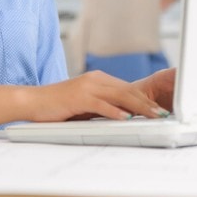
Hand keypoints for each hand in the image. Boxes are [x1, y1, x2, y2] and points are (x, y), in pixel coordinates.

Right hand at [29, 70, 172, 121]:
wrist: (34, 101)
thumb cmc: (58, 104)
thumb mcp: (84, 102)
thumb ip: (102, 104)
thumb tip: (124, 114)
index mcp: (97, 79)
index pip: (127, 88)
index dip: (144, 98)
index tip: (157, 109)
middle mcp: (94, 79)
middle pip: (127, 90)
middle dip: (147, 103)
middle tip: (162, 113)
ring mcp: (87, 87)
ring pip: (119, 95)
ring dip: (138, 107)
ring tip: (152, 116)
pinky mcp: (79, 97)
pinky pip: (101, 104)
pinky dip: (115, 111)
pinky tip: (126, 117)